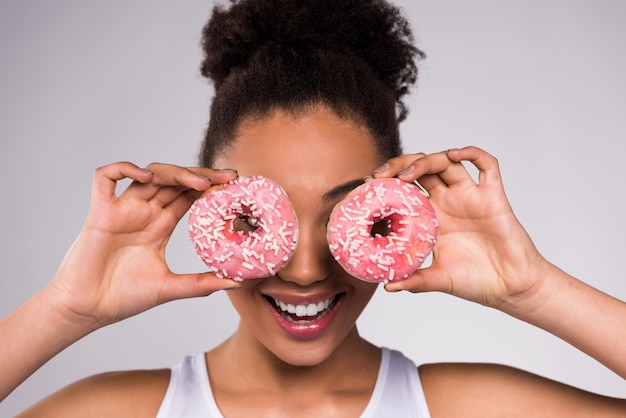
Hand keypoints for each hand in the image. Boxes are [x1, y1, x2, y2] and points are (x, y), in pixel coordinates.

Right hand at [47, 162, 240, 329]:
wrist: (88, 309)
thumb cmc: (124, 298)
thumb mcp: (171, 287)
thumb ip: (202, 283)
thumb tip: (237, 281)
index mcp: (160, 226)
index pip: (188, 195)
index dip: (210, 186)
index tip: (234, 186)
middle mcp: (143, 213)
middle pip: (175, 180)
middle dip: (202, 174)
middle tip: (229, 176)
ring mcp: (122, 210)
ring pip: (150, 174)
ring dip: (176, 172)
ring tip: (201, 182)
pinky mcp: (100, 212)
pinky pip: (105, 178)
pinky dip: (123, 169)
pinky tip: (146, 177)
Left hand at [377, 146, 548, 308]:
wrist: (512, 288)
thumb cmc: (477, 282)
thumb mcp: (439, 280)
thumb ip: (415, 280)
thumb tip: (387, 287)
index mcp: (432, 217)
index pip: (406, 189)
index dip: (387, 183)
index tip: (369, 187)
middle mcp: (449, 202)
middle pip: (421, 169)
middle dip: (398, 165)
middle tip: (380, 176)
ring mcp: (470, 196)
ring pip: (446, 162)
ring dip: (424, 161)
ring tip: (406, 174)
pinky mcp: (493, 196)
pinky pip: (487, 165)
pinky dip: (472, 153)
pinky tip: (454, 155)